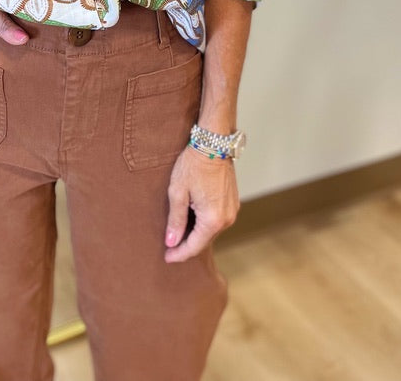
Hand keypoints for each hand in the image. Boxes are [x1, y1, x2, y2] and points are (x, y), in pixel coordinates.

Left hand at [164, 146, 239, 262]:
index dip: (179, 254)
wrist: (213, 143)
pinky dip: (204, 223)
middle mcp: (227, 219)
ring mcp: (232, 210)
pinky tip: (192, 217)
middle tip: (169, 247)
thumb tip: (171, 242)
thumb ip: (175, 220)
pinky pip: (217, 220)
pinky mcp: (233, 202)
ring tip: (178, 232)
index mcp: (213, 220)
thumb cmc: (193, 165)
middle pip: (204, 240)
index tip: (166, 258)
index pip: (194, 247)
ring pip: (211, 230)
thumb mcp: (178, 192)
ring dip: (196, 233)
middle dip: (186, 245)